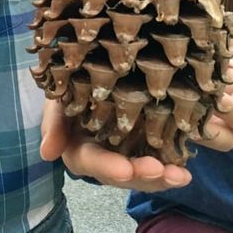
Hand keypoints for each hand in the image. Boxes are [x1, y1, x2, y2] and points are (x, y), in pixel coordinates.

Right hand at [40, 31, 232, 191]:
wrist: (98, 55)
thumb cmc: (74, 73)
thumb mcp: (60, 91)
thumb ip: (54, 118)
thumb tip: (47, 153)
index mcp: (77, 142)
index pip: (87, 160)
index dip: (106, 166)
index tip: (125, 170)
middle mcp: (102, 151)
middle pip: (118, 172)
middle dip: (138, 174)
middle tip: (159, 170)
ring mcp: (125, 149)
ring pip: (140, 172)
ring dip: (159, 178)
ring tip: (180, 177)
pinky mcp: (146, 141)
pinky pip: (159, 161)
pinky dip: (171, 167)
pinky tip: (185, 172)